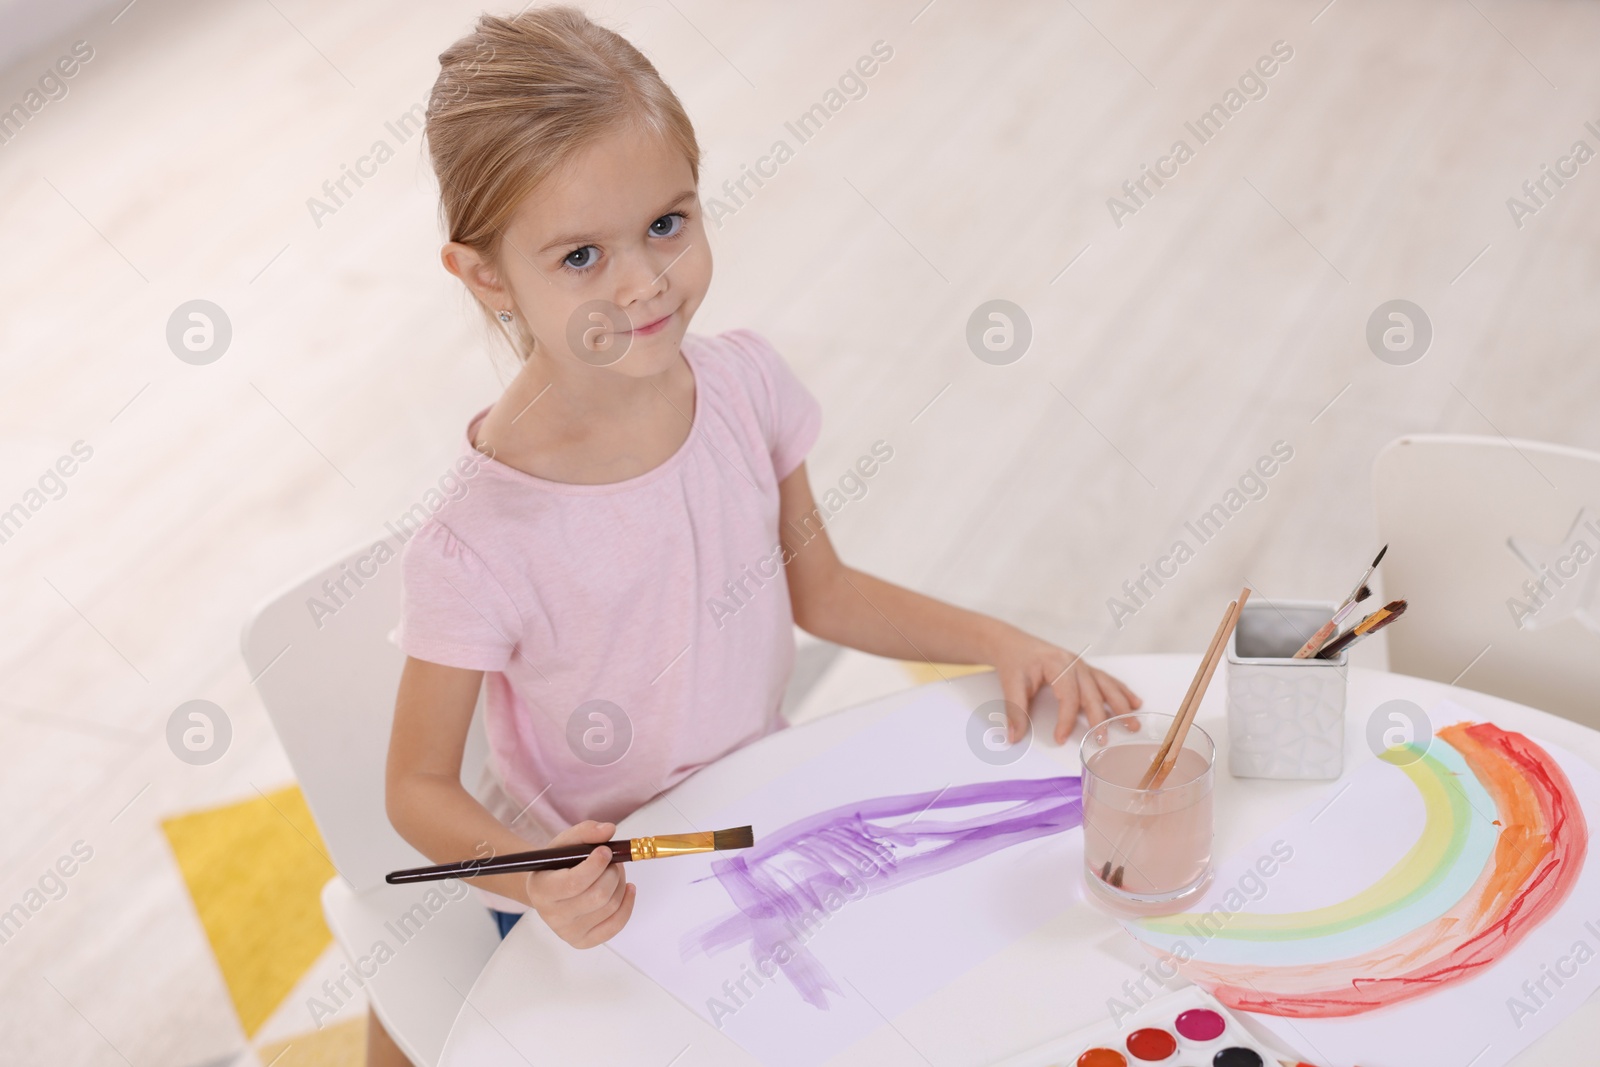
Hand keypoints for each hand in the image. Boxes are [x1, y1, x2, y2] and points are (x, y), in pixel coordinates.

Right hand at [523, 820, 636, 947]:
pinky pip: (615, 925)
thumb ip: (585, 832)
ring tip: (614, 871)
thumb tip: (608, 830)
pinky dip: (627, 903)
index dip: (596, 865)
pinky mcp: (583, 941)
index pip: (574, 883)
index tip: (605, 850)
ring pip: (610, 907)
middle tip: (613, 860)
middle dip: (612, 873)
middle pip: (597, 896)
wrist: (550, 890)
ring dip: (620, 883)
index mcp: (541, 890)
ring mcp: (568, 932)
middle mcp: (552, 915)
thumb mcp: (564, 843)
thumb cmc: (557, 865)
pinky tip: (627, 888)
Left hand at [987, 625, 1140, 744]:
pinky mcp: (1084, 668)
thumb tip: (1015, 737)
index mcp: (1056, 664)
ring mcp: (1082, 665)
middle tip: (1105, 740)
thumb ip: (1015, 711)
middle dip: (1101, 718)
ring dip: (1120, 706)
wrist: (1013, 642)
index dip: (1066, 719)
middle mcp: (1074, 663)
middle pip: (1092, 693)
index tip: (1061, 738)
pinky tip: (1135, 702)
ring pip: (1105, 686)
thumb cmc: (1014, 661)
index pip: (1067, 696)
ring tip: (1132, 724)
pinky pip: (1107, 680)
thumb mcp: (1010, 684)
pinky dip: (1122, 691)